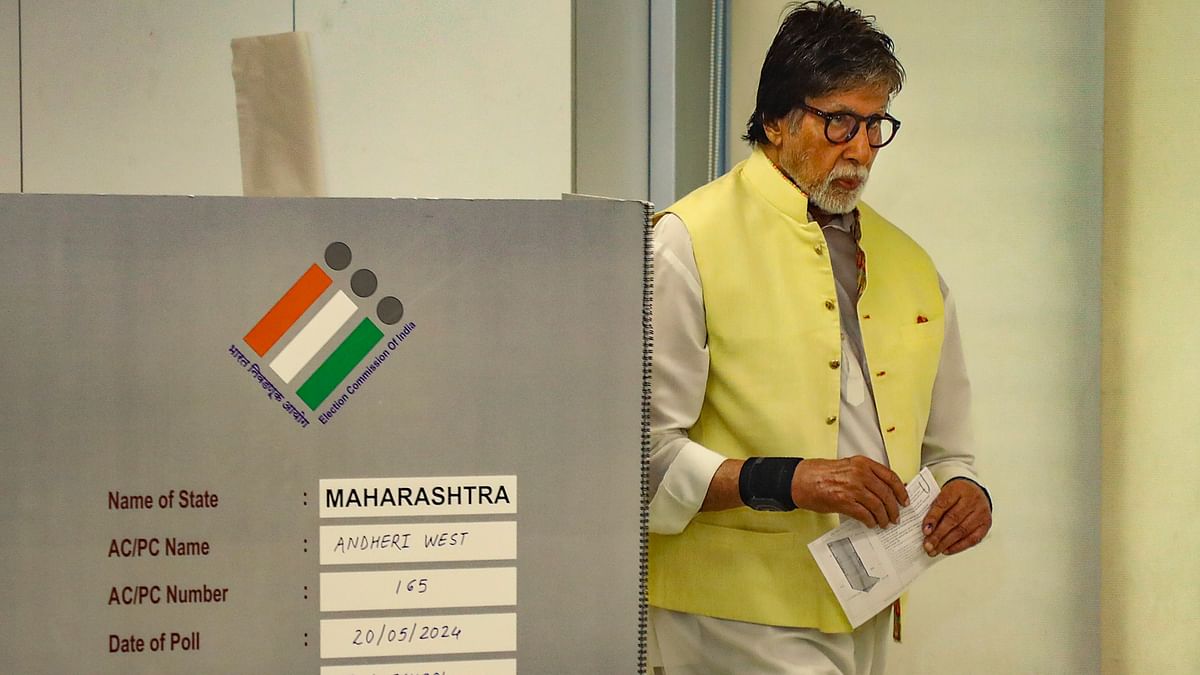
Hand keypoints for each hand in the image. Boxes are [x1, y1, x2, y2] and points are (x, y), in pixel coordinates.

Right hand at [791, 456, 908, 527]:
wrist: (801, 479)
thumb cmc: (821, 473)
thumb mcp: (848, 466)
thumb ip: (866, 475)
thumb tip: (883, 490)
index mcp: (862, 463)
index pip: (890, 477)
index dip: (900, 491)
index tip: (904, 500)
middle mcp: (860, 473)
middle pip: (886, 494)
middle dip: (894, 508)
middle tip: (896, 516)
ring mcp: (852, 487)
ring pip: (877, 506)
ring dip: (883, 517)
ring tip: (884, 523)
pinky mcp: (844, 501)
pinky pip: (864, 514)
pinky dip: (870, 521)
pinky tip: (871, 523)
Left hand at [922, 479, 991, 555]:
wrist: (976, 491)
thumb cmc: (957, 493)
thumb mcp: (944, 492)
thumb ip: (935, 506)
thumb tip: (925, 526)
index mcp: (958, 489)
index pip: (943, 504)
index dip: (933, 518)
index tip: (925, 530)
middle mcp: (971, 500)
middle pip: (953, 520)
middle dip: (938, 535)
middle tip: (927, 545)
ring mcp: (980, 513)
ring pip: (962, 531)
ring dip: (946, 543)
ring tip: (934, 550)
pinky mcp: (985, 524)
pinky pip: (972, 538)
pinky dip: (958, 546)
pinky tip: (947, 549)